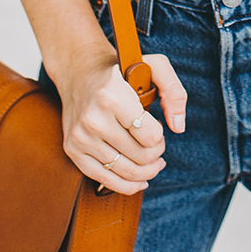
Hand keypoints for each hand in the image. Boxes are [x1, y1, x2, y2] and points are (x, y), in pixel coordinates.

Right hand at [54, 47, 187, 196]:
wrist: (78, 71)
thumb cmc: (120, 69)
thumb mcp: (153, 65)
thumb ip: (174, 91)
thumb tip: (178, 127)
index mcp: (111, 96)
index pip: (151, 137)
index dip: (160, 136)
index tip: (156, 127)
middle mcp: (93, 118)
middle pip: (140, 157)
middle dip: (156, 155)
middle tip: (156, 145)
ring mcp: (80, 136)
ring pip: (126, 172)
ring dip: (146, 171)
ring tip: (152, 162)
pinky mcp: (72, 149)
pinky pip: (105, 180)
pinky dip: (127, 186)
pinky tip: (140, 179)